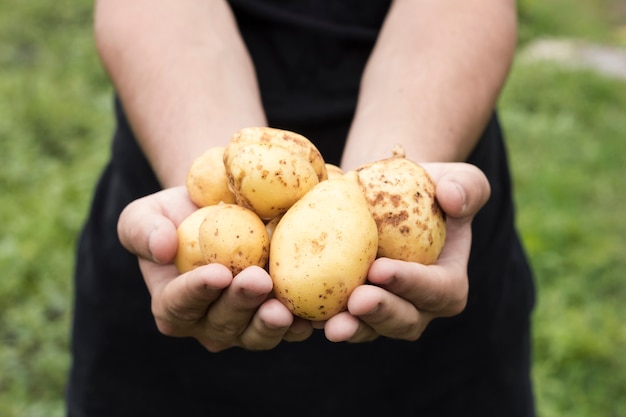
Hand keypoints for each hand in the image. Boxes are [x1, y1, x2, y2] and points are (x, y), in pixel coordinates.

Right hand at [117, 187, 312, 351]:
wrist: (220, 210)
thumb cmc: (177, 214)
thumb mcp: (145, 214)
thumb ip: (141, 230)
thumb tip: (161, 249)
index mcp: (172, 305)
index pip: (179, 304)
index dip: (197, 292)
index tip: (217, 273)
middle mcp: (208, 324)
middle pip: (223, 324)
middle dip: (240, 304)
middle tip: (257, 280)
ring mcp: (245, 326)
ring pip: (257, 334)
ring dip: (271, 324)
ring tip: (283, 307)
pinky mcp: (279, 319)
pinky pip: (292, 328)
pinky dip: (303, 323)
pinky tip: (313, 314)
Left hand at [319, 162, 490, 342]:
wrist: (387, 195)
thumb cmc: (429, 188)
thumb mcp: (458, 178)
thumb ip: (467, 187)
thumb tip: (453, 199)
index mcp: (448, 283)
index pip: (436, 289)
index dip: (411, 284)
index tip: (381, 269)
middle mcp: (418, 307)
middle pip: (403, 320)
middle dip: (380, 313)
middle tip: (356, 301)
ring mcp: (383, 312)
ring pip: (369, 328)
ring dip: (351, 327)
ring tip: (328, 322)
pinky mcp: (352, 309)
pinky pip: (338, 319)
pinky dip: (321, 318)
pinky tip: (302, 315)